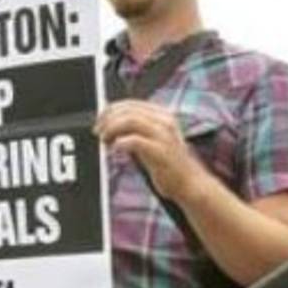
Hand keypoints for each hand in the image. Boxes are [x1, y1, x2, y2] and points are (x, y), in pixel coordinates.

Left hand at [94, 99, 210, 201]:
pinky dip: (121, 142)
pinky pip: (136, 140)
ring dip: (112, 129)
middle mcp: (164, 121)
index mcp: (163, 115)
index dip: (111, 110)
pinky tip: (115, 149)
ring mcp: (164, 135)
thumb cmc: (168, 163)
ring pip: (131, 120)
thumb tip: (112, 122)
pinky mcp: (161, 152)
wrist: (189, 183)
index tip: (99, 121)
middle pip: (129, 110)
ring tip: (104, 140)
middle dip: (108, 119)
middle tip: (98, 131)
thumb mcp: (154, 140)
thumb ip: (137, 130)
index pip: (131, 103)